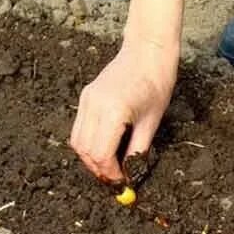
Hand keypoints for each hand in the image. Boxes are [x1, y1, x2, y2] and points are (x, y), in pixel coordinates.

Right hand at [70, 0, 183, 182]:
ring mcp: (87, 99)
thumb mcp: (152, 122)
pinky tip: (104, 147)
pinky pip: (79, 127)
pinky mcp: (86, 96)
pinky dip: (87, 142)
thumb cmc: (156, 84)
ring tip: (108, 165)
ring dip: (90, 157)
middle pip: (85, 150)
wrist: (148, 52)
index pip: (101, 154)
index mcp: (113, 112)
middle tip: (114, 178)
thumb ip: (138, 149)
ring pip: (77, 140)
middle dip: (97, 168)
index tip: (121, 181)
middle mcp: (94, 105)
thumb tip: (131, 173)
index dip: (110, 173)